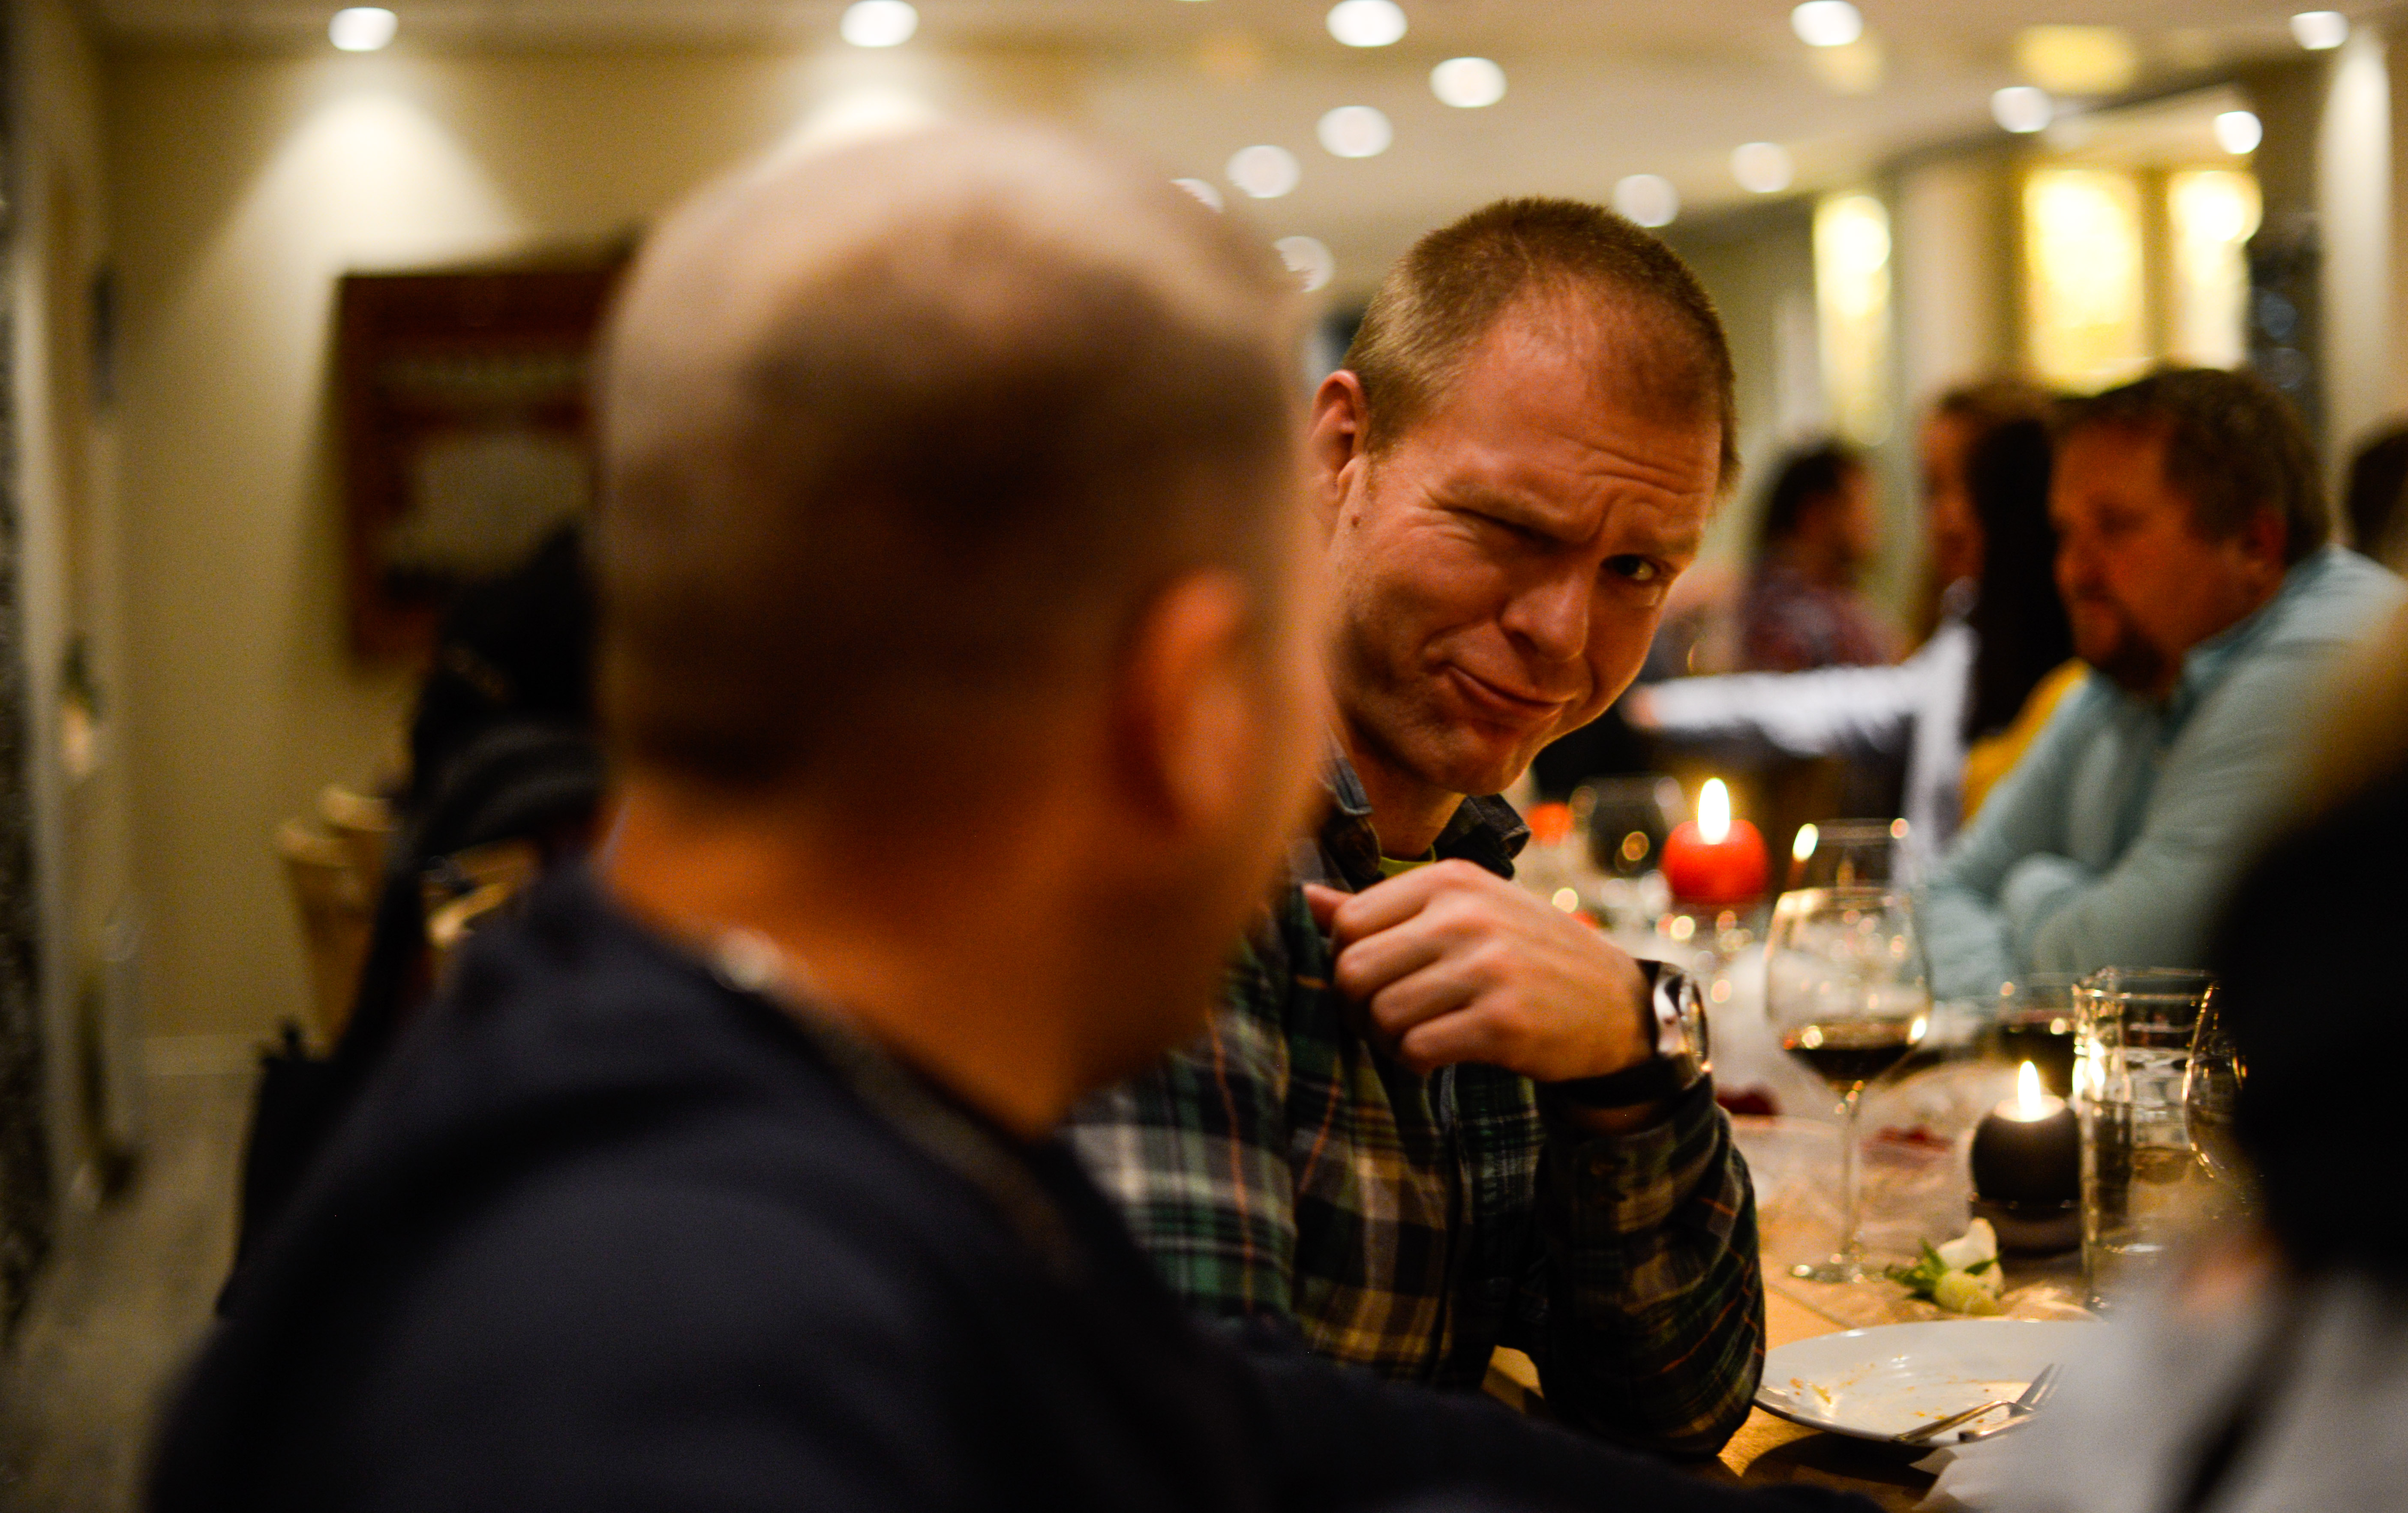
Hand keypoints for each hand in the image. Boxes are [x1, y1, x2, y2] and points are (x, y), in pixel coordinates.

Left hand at [1303, 860, 1651, 1082]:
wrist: (1615, 1005)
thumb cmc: (1525, 955)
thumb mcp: (1465, 911)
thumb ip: (1385, 908)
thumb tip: (1305, 899)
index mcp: (1450, 879)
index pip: (1347, 922)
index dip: (1344, 963)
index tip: (1375, 982)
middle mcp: (1466, 915)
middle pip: (1352, 970)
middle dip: (1356, 1007)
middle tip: (1384, 1020)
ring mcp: (1487, 966)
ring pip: (1380, 1013)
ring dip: (1386, 1039)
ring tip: (1418, 1035)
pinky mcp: (1503, 1021)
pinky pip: (1415, 1049)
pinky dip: (1414, 1062)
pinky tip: (1439, 1055)